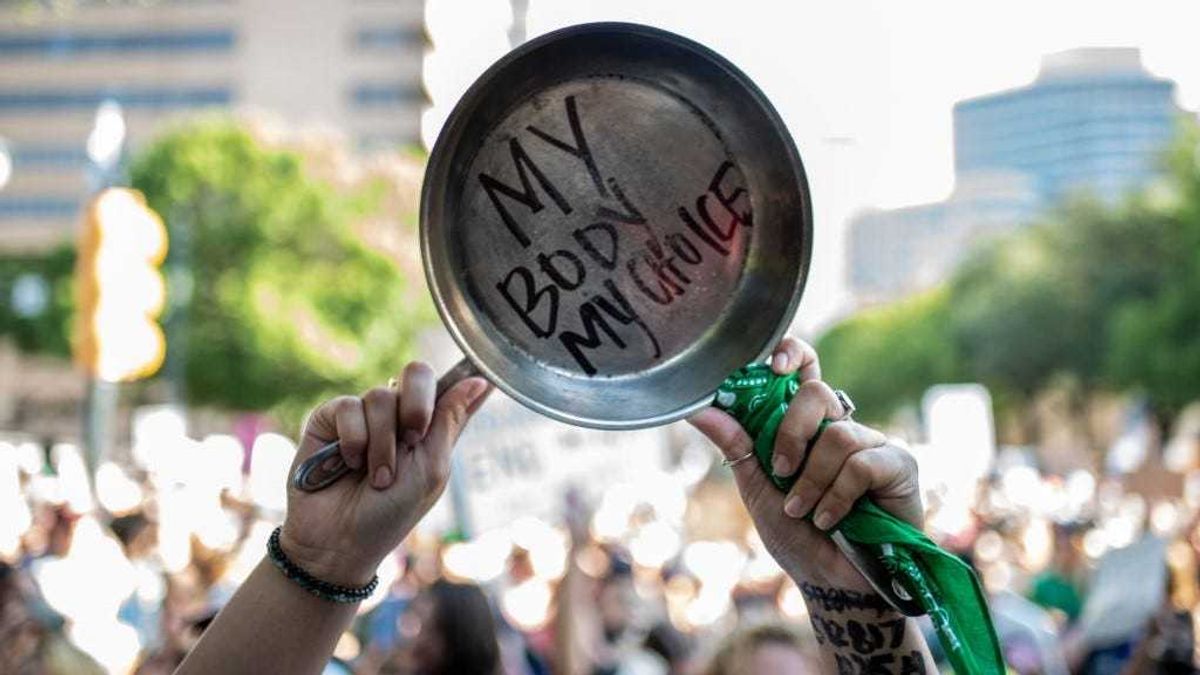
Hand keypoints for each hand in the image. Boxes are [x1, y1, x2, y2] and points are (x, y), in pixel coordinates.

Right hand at [280, 364, 491, 585]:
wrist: (340, 542)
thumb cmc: (390, 513)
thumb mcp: (432, 469)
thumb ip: (450, 421)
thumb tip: (482, 380)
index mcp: (428, 427)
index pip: (448, 386)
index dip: (458, 382)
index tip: (470, 387)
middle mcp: (397, 415)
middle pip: (416, 373)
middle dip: (417, 406)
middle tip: (413, 438)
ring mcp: (363, 414)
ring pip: (380, 396)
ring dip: (382, 443)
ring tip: (376, 476)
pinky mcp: (329, 419)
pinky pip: (347, 407)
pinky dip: (353, 440)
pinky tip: (347, 465)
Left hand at [688, 338, 921, 589]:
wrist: (832, 584)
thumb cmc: (798, 537)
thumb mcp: (758, 489)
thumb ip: (737, 447)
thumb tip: (699, 409)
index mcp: (808, 426)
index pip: (805, 370)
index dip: (793, 354)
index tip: (772, 367)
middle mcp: (842, 427)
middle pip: (817, 393)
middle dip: (790, 434)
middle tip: (780, 471)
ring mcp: (872, 444)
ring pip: (836, 435)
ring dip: (811, 482)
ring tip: (804, 512)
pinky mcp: (898, 466)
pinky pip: (861, 463)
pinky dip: (837, 496)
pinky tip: (831, 519)